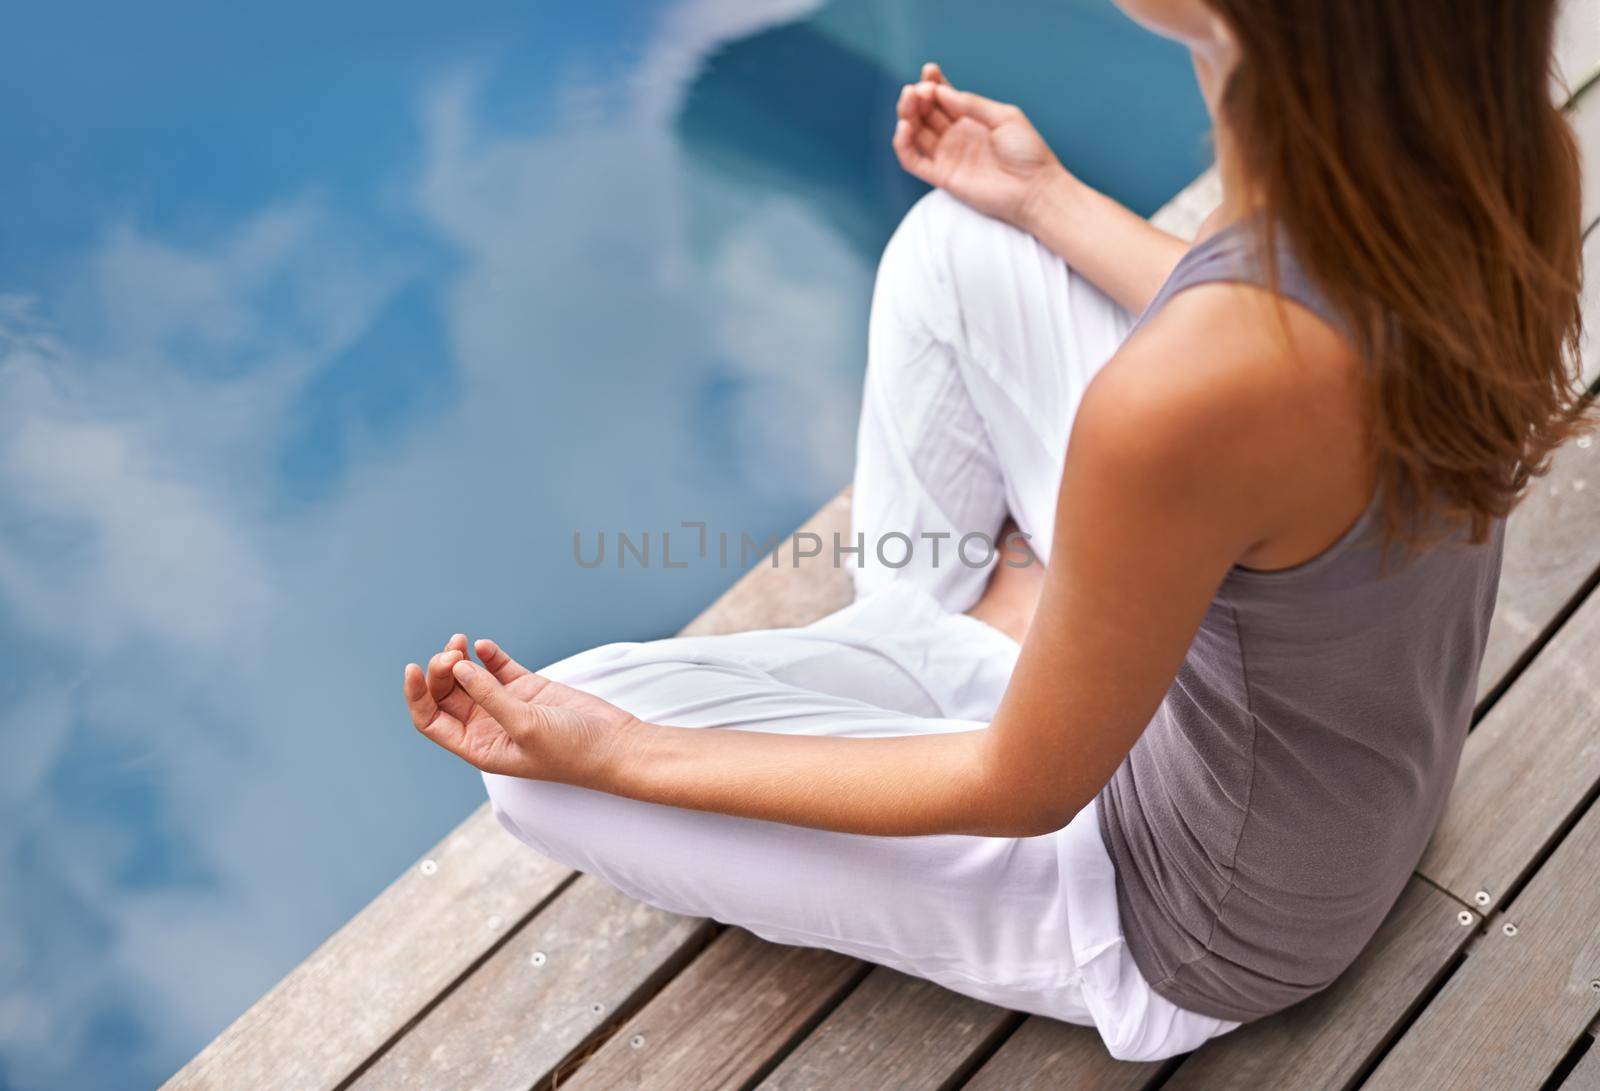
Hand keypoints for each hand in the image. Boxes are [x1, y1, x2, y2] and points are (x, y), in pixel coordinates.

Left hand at [402, 635, 638, 782]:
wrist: (614, 745)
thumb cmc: (571, 751)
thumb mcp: (524, 726)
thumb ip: (490, 696)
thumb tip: (458, 668)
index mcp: (478, 746)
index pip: (431, 720)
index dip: (417, 696)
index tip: (414, 668)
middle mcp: (487, 726)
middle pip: (446, 694)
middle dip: (442, 670)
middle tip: (453, 651)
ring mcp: (506, 705)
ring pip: (468, 677)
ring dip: (460, 658)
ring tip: (463, 641)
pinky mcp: (528, 687)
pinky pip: (497, 667)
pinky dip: (487, 654)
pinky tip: (484, 645)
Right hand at [893, 63, 1071, 233]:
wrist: (1035, 188)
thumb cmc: (1027, 152)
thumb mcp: (1004, 117)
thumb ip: (972, 104)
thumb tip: (941, 91)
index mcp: (971, 119)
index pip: (943, 98)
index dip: (933, 83)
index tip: (930, 70)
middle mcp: (955, 136)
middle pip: (925, 113)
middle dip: (918, 96)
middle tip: (920, 88)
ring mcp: (947, 156)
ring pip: (915, 133)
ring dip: (907, 115)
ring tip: (910, 100)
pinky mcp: (941, 177)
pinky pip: (913, 160)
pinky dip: (903, 144)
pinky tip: (905, 127)